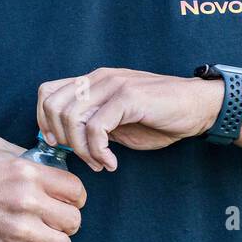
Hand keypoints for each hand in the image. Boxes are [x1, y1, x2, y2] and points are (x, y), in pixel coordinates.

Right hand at [0, 136, 86, 241]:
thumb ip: (25, 153)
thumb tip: (48, 161)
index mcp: (27, 172)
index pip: (76, 189)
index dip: (75, 197)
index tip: (68, 201)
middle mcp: (26, 200)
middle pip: (74, 220)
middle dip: (67, 220)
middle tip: (54, 220)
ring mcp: (17, 229)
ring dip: (54, 241)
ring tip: (42, 236)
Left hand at [37, 67, 223, 171]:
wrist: (198, 107)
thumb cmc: (159, 117)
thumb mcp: (118, 122)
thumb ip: (93, 124)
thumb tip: (65, 140)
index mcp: (93, 81)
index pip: (48, 92)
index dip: (44, 120)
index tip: (59, 145)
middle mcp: (99, 78)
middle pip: (53, 103)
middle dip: (59, 138)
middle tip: (82, 157)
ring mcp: (113, 85)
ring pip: (71, 116)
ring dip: (82, 149)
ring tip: (100, 163)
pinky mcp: (128, 97)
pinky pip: (96, 127)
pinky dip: (98, 151)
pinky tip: (112, 162)